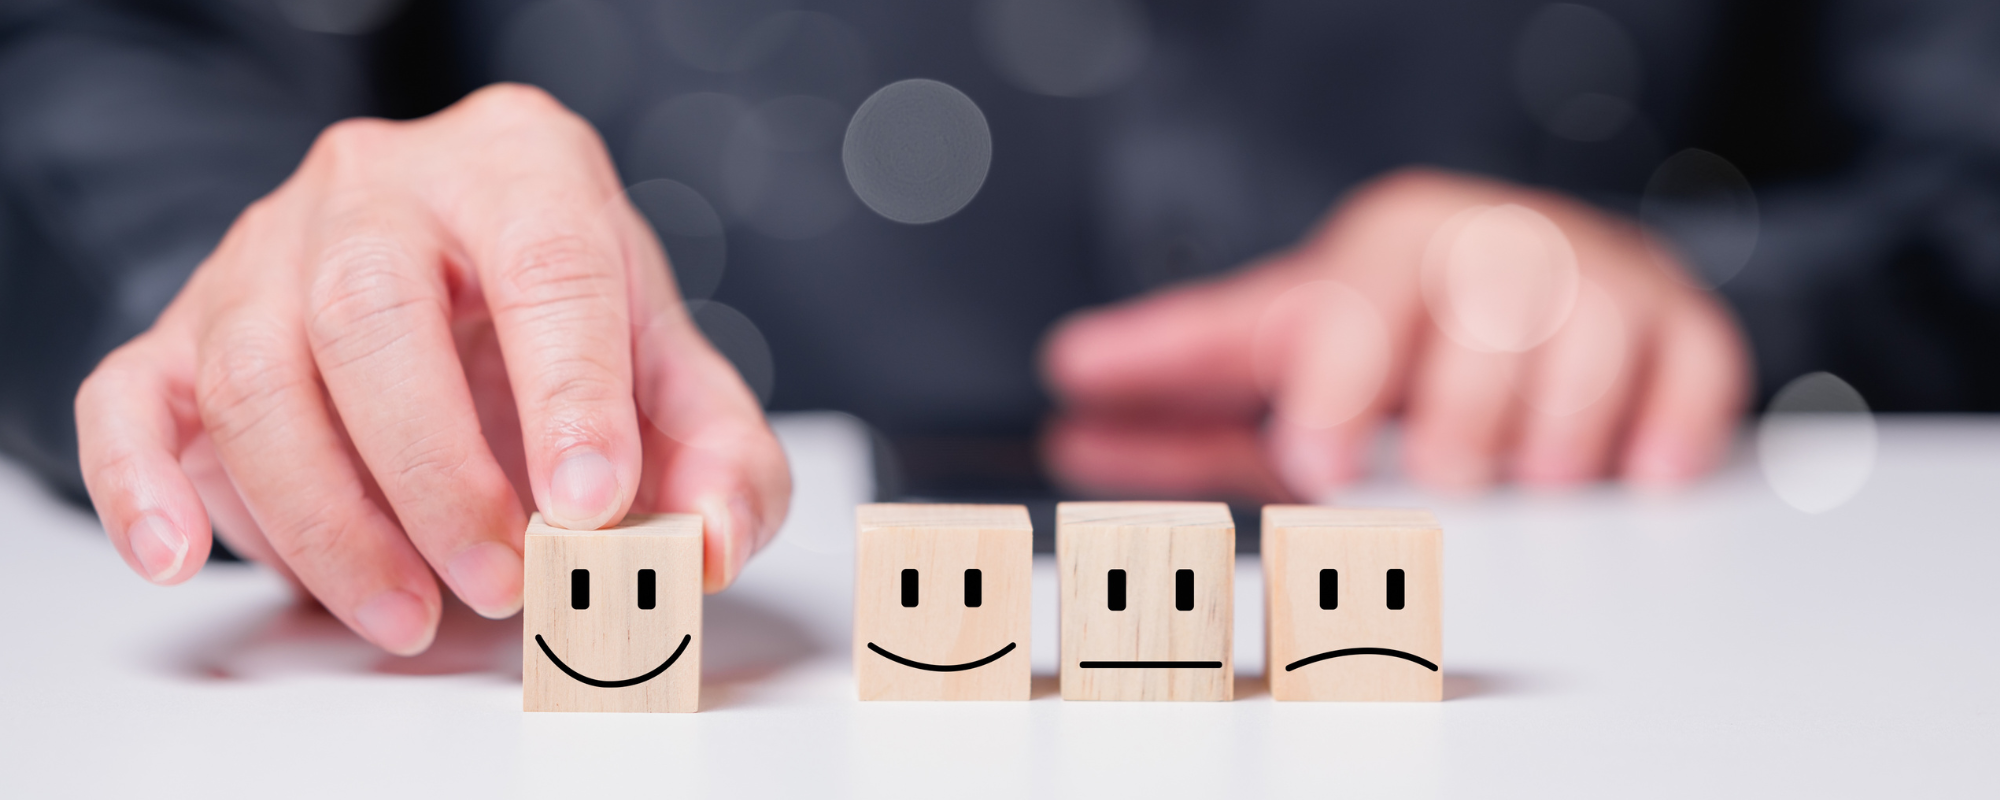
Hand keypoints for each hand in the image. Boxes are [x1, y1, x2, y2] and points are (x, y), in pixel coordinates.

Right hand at [75, 85, 790, 653]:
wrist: (462, 271)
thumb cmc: (568, 317)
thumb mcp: (674, 375)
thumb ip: (722, 458)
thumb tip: (710, 544)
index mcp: (520, 168)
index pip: (545, 261)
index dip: (568, 389)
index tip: (591, 501)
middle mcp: (380, 186)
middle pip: (373, 318)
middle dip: (438, 477)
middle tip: (502, 584)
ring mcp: (266, 251)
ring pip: (256, 374)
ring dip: (329, 520)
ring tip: (409, 611)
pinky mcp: (185, 329)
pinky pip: (131, 398)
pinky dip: (143, 487)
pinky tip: (184, 556)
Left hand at [1041, 168, 1749, 498]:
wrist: (1527, 268)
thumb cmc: (1386, 317)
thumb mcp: (1280, 331)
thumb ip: (1180, 362)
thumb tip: (1075, 378)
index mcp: (1387, 241)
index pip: (1359, 302)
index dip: (1338, 384)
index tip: (1314, 455)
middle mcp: (1495, 242)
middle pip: (1484, 320)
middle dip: (1455, 419)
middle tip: (1437, 479)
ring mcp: (1598, 276)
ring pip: (1590, 348)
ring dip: (1552, 437)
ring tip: (1524, 478)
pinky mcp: (1680, 321)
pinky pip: (1698, 370)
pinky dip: (1668, 430)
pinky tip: (1632, 471)